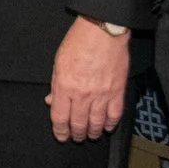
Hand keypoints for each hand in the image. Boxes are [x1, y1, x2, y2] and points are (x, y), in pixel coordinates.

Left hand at [49, 18, 130, 140]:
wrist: (103, 30)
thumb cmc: (79, 42)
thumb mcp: (58, 62)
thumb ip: (55, 84)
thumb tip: (51, 101)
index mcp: (64, 86)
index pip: (60, 117)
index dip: (60, 131)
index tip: (61, 136)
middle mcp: (82, 94)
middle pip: (78, 123)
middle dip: (76, 134)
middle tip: (76, 137)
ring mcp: (101, 94)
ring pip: (97, 123)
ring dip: (93, 132)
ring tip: (91, 135)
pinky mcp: (117, 91)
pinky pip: (114, 114)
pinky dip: (111, 124)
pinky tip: (108, 127)